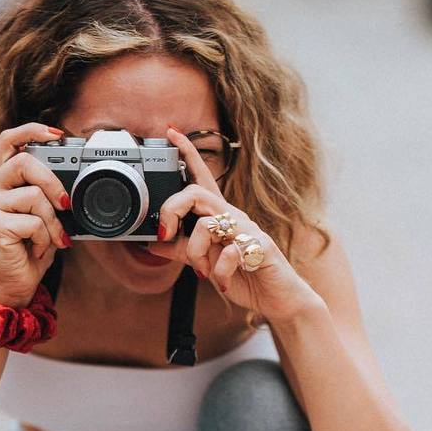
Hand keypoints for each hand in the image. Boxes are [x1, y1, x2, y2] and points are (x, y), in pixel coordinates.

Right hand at [0, 123, 72, 305]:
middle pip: (25, 161)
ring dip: (52, 220)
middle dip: (54, 182)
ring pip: (34, 195)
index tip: (57, 135)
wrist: (15, 283)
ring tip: (50, 237)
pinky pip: (33, 222)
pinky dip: (45, 238)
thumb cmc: (30, 247)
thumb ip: (47, 191)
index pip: (8, 140)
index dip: (32, 130)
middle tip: (66, 204)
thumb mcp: (42, 213)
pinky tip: (37, 248)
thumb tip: (74, 178)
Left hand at [147, 128, 321, 323]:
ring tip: (201, 271)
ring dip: (195, 252)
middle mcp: (233, 217)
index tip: (171, 132)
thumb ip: (181, 250)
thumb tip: (152, 243)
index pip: (202, 178)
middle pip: (196, 192)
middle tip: (164, 234)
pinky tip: (222, 283)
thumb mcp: (206, 262)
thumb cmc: (245, 275)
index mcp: (220, 216)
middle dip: (172, 210)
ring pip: (207, 224)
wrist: (279, 298)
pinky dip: (220, 272)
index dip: (187, 153)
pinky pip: (228, 253)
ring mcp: (247, 231)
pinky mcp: (259, 248)